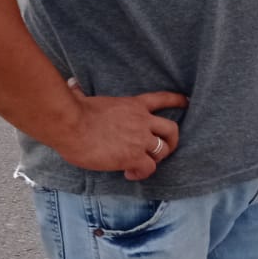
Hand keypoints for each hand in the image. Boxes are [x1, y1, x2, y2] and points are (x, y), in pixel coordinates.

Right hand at [56, 79, 186, 180]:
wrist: (70, 124)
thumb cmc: (72, 111)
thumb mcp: (84, 97)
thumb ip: (84, 92)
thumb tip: (71, 84)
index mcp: (132, 104)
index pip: (162, 99)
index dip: (177, 101)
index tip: (186, 101)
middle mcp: (142, 120)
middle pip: (171, 129)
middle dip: (171, 141)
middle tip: (164, 149)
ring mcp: (140, 139)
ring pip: (163, 150)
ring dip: (156, 159)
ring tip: (143, 165)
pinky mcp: (133, 156)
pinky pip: (148, 168)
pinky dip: (142, 173)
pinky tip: (130, 174)